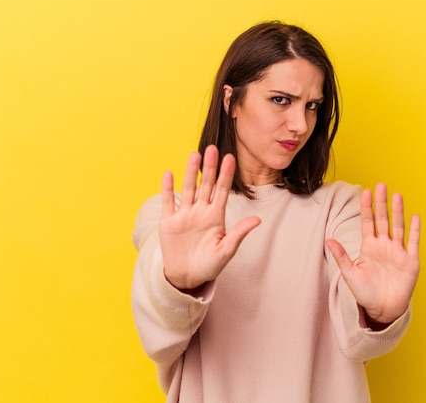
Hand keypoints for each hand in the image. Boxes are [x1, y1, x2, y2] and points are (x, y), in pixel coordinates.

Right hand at [159, 145, 260, 289]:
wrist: (187, 277)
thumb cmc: (209, 265)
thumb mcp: (226, 250)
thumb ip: (239, 233)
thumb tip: (257, 220)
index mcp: (216, 216)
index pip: (222, 191)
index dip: (226, 174)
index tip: (230, 158)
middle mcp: (201, 211)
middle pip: (206, 185)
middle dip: (209, 167)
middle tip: (213, 149)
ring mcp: (185, 214)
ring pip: (189, 188)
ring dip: (190, 172)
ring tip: (194, 155)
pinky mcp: (169, 221)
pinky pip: (169, 201)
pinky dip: (168, 188)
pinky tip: (169, 173)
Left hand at [326, 183, 420, 324]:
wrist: (383, 310)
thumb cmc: (366, 293)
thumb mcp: (350, 274)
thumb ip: (342, 257)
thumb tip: (329, 240)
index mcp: (369, 247)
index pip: (368, 222)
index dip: (367, 208)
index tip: (365, 192)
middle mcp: (384, 246)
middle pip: (383, 220)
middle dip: (382, 203)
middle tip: (381, 185)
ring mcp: (398, 252)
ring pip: (398, 227)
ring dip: (398, 212)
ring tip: (397, 196)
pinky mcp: (410, 261)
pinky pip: (413, 243)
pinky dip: (414, 230)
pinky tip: (415, 216)